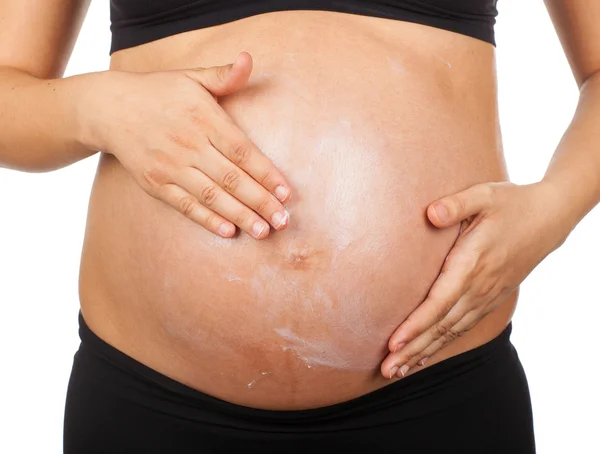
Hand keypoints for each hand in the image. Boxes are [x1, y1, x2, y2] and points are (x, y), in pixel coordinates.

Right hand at [86, 52, 290, 238]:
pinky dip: (208, 220)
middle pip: (232, 178)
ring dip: (240, 216)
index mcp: (203, 118)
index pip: (242, 151)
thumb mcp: (192, 78)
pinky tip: (229, 231)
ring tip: (264, 231)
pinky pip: (186, 206)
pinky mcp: (155, 183)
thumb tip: (249, 60)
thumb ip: (224, 75)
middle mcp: (189, 144)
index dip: (266, 174)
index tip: (287, 192)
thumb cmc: (160, 92)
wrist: (109, 108)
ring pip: (212, 196)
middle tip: (283, 221)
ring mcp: (170, 167)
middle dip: (261, 202)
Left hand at [381, 181, 570, 378]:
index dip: (416, 325)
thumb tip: (431, 213)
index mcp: (472, 263)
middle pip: (441, 325)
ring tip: (400, 371)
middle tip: (387, 370)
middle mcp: (479, 286)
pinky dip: (443, 343)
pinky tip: (427, 354)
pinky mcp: (491, 297)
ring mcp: (487, 295)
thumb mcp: (484, 195)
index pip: (439, 302)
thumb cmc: (511, 203)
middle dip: (412, 350)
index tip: (394, 343)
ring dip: (425, 352)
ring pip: (452, 331)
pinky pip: (464, 327)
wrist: (549, 217)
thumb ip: (456, 204)